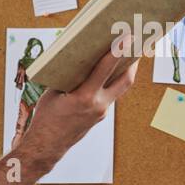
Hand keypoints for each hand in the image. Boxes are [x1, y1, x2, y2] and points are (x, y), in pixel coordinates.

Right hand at [15, 34, 138, 169]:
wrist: (47, 146)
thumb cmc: (45, 118)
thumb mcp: (53, 93)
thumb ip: (68, 76)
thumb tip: (79, 58)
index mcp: (84, 97)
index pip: (105, 70)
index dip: (117, 52)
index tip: (128, 37)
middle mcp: (98, 105)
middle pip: (125, 81)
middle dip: (133, 61)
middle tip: (138, 44)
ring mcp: (102, 112)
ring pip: (120, 88)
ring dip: (125, 72)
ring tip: (128, 55)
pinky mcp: (101, 116)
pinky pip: (110, 95)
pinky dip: (111, 82)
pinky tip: (109, 73)